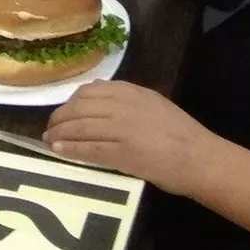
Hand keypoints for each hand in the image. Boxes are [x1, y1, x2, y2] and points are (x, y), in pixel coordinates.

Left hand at [43, 81, 218, 195]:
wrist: (200, 157)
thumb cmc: (181, 135)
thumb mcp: (154, 105)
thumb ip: (128, 102)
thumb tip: (101, 105)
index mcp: (132, 92)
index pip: (90, 91)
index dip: (71, 102)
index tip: (64, 111)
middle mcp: (123, 106)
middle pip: (79, 107)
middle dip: (60, 117)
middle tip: (50, 127)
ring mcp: (121, 129)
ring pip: (80, 127)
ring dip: (60, 133)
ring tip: (49, 140)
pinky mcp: (121, 153)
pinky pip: (88, 148)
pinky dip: (70, 148)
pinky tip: (59, 150)